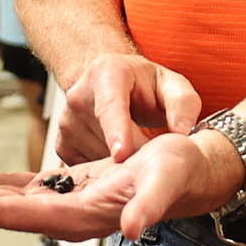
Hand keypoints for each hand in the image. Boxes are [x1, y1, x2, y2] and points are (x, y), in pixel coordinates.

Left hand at [0, 128, 242, 241]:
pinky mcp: (71, 190)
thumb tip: (132, 228)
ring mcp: (67, 203)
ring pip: (5, 202)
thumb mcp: (169, 178)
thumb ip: (151, 205)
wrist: (199, 171)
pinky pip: (23, 190)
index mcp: (81, 214)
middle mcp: (66, 214)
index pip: (15, 214)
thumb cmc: (185, 171)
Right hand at [55, 53, 200, 164]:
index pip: (110, 105)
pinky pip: (87, 169)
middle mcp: (79, 95)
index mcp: (107, 73)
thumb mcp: (172, 85)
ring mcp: (67, 122)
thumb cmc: (144, 85)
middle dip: (134, 155)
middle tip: (155, 155)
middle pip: (107, 139)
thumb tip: (182, 131)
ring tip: (137, 151)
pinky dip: (107, 171)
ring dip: (122, 164)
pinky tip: (119, 157)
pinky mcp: (62, 144)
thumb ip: (183, 104)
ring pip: (98, 158)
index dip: (117, 131)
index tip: (122, 154)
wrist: (113, 85)